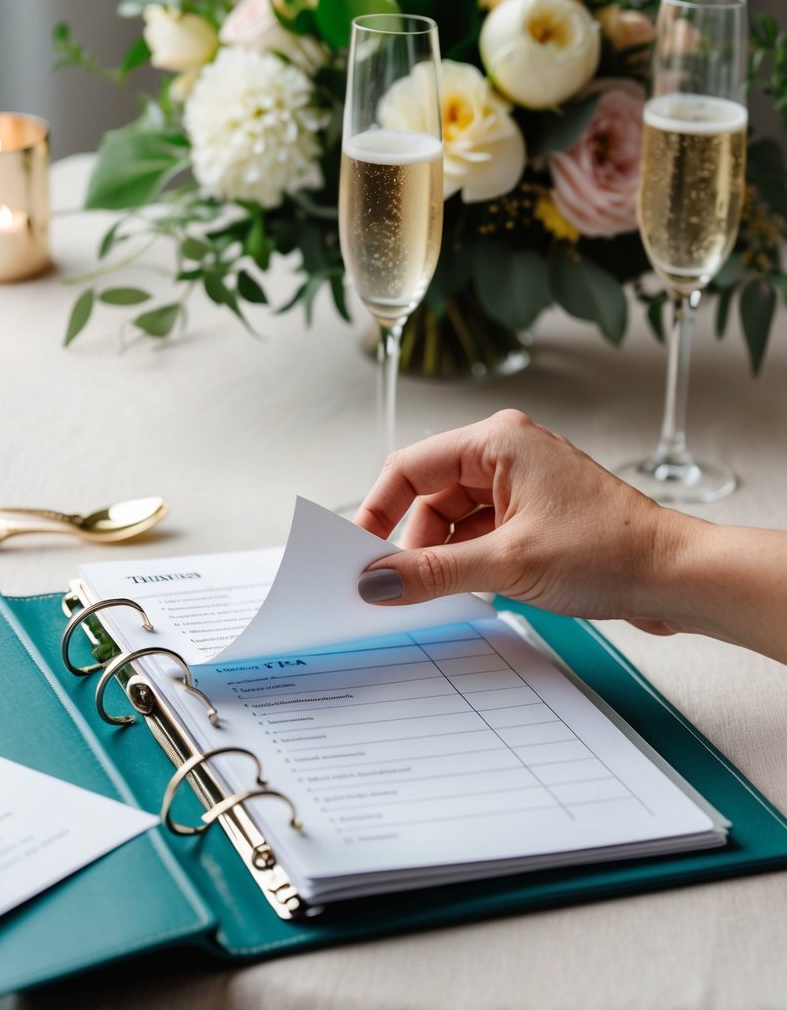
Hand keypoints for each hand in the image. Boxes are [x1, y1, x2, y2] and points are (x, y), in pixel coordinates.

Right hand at [354, 409, 678, 633]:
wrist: (675, 576)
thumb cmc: (610, 551)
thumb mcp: (507, 564)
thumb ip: (432, 571)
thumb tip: (376, 581)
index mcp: (498, 442)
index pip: (410, 468)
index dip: (378, 511)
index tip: (358, 552)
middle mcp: (508, 454)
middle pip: (429, 494)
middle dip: (410, 541)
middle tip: (391, 585)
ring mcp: (523, 484)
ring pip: (454, 517)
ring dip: (440, 554)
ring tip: (433, 592)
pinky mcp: (536, 514)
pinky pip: (480, 531)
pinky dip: (465, 559)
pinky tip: (462, 589)